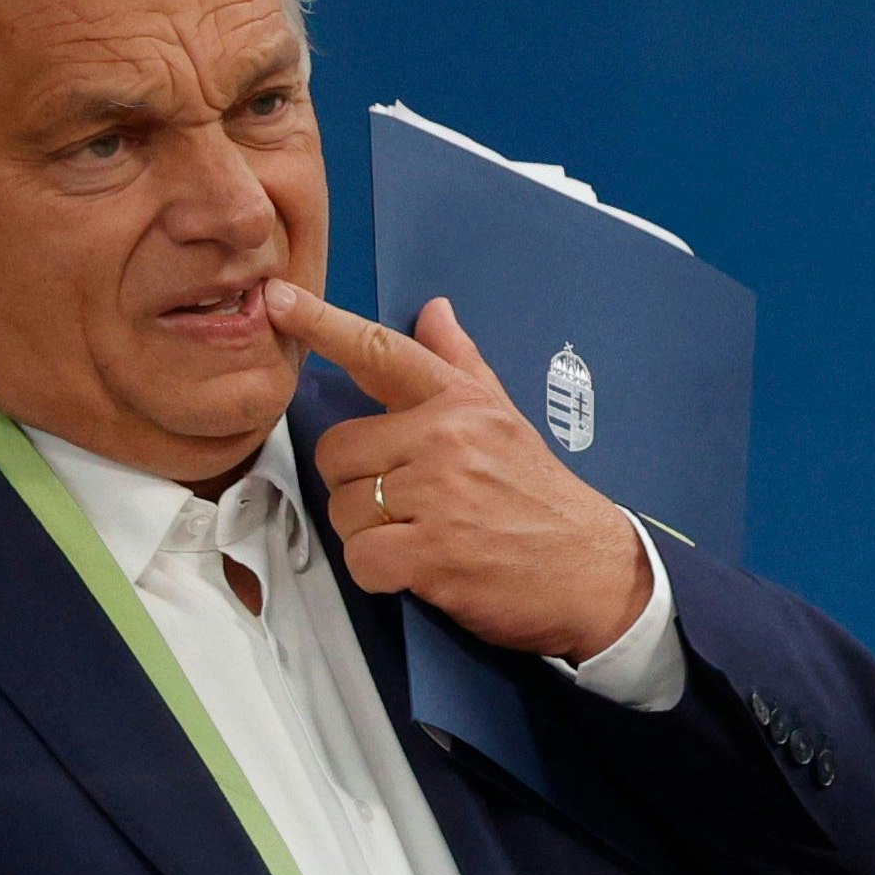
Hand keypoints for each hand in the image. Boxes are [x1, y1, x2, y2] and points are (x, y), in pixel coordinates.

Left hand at [263, 279, 654, 660]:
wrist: (595, 573)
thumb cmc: (544, 500)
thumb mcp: (506, 419)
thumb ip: (460, 365)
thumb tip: (434, 312)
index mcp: (461, 402)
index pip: (381, 353)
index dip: (323, 324)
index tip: (280, 301)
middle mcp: (447, 439)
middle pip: (339, 452)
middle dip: (359, 486)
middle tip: (407, 505)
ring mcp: (440, 496)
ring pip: (345, 509)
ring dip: (369, 534)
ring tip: (422, 537)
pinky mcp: (433, 555)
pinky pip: (361, 558)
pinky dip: (379, 573)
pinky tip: (417, 570)